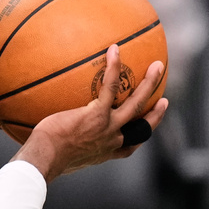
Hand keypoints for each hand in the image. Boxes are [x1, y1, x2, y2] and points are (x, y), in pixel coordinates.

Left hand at [13, 44, 168, 182]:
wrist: (45, 158)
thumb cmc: (43, 158)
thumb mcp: (57, 156)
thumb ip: (60, 146)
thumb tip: (45, 139)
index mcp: (105, 152)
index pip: (128, 147)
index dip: (139, 137)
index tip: (147, 128)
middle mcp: (112, 141)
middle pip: (143, 126)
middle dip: (156, 113)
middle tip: (164, 100)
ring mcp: (108, 127)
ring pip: (137, 103)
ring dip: (150, 84)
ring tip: (158, 65)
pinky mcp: (98, 114)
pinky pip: (110, 86)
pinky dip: (114, 68)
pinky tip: (114, 50)